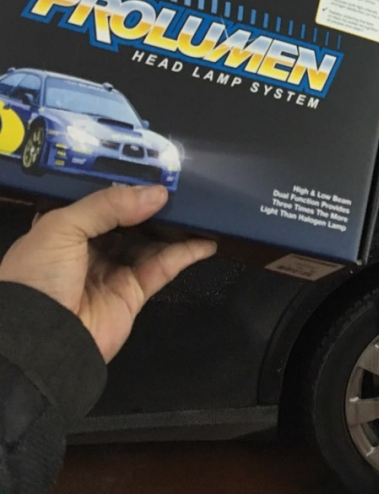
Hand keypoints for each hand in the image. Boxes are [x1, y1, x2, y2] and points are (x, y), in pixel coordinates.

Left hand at [0, 185, 216, 361]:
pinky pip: (164, 268)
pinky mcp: (133, 294)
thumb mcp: (62, 227)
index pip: (100, 200)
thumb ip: (109, 205)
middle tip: (181, 185)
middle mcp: (89, 248)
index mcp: (64, 229)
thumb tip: (156, 194)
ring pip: (150, 241)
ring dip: (173, 226)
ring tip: (198, 207)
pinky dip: (186, 254)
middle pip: (129, 219)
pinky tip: (205, 241)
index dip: (125, 186)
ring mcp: (112, 272)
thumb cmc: (38, 278)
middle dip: (152, 204)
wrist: (39, 342)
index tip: (152, 170)